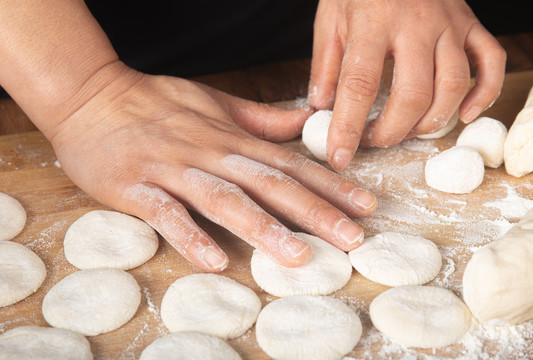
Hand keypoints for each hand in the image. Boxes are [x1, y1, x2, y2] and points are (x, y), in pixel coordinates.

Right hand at [49, 62, 376, 271]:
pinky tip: (215, 261)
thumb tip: (305, 123)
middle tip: (351, 238)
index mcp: (232, 138)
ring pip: (225, 200)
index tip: (365, 206)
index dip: (330, 185)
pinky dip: (190, 236)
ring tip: (298, 256)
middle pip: (269, 184)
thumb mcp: (216, 102)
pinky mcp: (137, 187)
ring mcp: (174, 170)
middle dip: (314, 211)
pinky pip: (166, 214)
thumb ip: (262, 119)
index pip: (290, 163)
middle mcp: (211, 154)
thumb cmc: (157, 102)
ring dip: (263, 228)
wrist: (91, 95)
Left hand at [309, 0, 505, 170]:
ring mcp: (449, 24)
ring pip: (453, 86)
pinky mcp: (471, 24)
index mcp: (373, 23)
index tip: (339, 157)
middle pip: (413, 95)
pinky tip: (462, 115)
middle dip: (391, 132)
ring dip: (430, 122)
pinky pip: (490, 62)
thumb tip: (321, 107)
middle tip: (373, 141)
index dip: (347, 128)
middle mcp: (416, 25)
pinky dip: (483, 94)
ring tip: (407, 131)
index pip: (359, 85)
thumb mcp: (330, 18)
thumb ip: (325, 64)